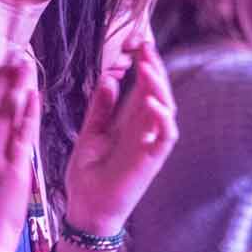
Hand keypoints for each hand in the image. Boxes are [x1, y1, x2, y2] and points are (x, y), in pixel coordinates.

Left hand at [63, 36, 179, 235]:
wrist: (85, 209)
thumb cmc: (87, 175)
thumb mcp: (90, 133)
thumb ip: (101, 107)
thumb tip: (110, 77)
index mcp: (128, 122)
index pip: (142, 86)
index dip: (143, 64)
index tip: (136, 43)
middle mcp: (143, 130)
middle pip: (157, 92)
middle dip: (153, 67)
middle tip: (144, 46)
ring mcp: (149, 144)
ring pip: (165, 109)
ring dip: (159, 87)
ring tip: (147, 67)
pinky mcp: (151, 160)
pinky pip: (166, 137)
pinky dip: (163, 119)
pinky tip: (152, 102)